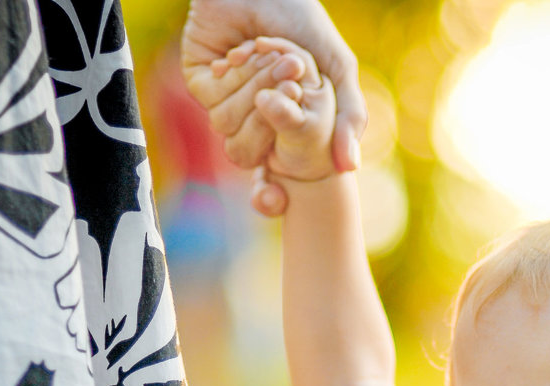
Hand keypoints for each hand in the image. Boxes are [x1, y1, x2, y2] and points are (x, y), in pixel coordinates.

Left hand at [182, 0, 366, 212]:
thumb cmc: (303, 21)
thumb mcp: (338, 70)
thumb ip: (350, 116)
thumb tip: (350, 167)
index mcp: (280, 126)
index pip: (269, 178)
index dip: (270, 194)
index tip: (276, 200)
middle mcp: (250, 119)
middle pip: (246, 156)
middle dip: (273, 121)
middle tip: (293, 83)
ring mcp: (222, 101)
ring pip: (229, 128)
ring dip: (258, 90)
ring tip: (274, 58)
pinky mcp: (199, 80)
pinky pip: (216, 102)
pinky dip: (238, 77)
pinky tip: (244, 51)